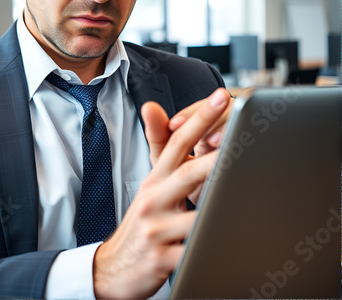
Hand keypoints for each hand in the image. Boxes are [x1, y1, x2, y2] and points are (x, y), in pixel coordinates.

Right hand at [93, 88, 230, 298]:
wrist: (114, 267)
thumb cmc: (141, 223)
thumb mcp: (148, 187)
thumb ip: (159, 150)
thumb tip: (153, 106)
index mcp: (154, 180)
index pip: (176, 141)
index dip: (199, 117)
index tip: (221, 98)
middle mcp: (152, 200)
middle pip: (188, 171)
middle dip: (219, 153)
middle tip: (244, 133)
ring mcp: (156, 229)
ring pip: (197, 215)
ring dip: (224, 205)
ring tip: (251, 190)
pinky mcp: (162, 259)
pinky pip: (195, 252)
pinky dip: (215, 247)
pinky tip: (236, 241)